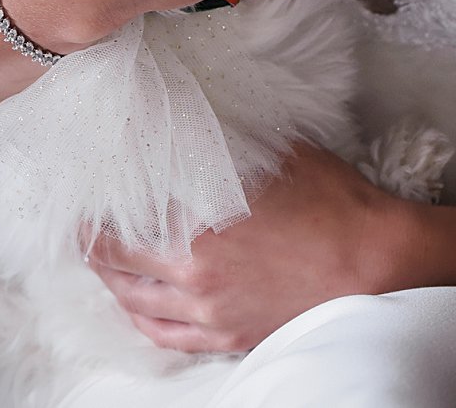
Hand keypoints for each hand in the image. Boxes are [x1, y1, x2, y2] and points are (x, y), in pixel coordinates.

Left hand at [87, 145, 412, 353]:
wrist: (375, 261)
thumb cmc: (330, 200)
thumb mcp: (273, 151)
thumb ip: (223, 141)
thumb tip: (191, 118)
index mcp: (199, 225)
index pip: (122, 215)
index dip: (96, 202)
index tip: (83, 187)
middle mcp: (193, 274)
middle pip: (115, 261)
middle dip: (91, 241)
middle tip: (79, 223)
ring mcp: (209, 313)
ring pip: (134, 302)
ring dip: (109, 279)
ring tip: (98, 259)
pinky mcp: (228, 337)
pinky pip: (165, 336)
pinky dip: (140, 318)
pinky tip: (135, 304)